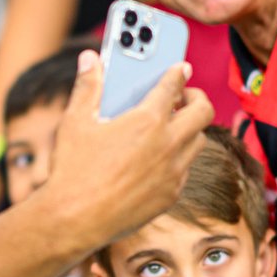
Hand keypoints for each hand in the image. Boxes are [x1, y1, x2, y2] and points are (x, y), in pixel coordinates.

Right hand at [40, 51, 211, 253]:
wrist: (76, 219)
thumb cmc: (73, 169)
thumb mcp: (75, 121)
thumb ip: (88, 86)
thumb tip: (89, 58)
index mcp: (147, 120)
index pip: (173, 86)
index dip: (179, 73)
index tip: (181, 68)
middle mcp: (168, 144)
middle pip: (203, 111)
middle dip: (197, 98)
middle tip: (183, 97)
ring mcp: (173, 172)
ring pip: (200, 141)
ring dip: (191, 128)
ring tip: (174, 126)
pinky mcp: (171, 194)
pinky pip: (186, 168)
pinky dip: (179, 157)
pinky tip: (161, 157)